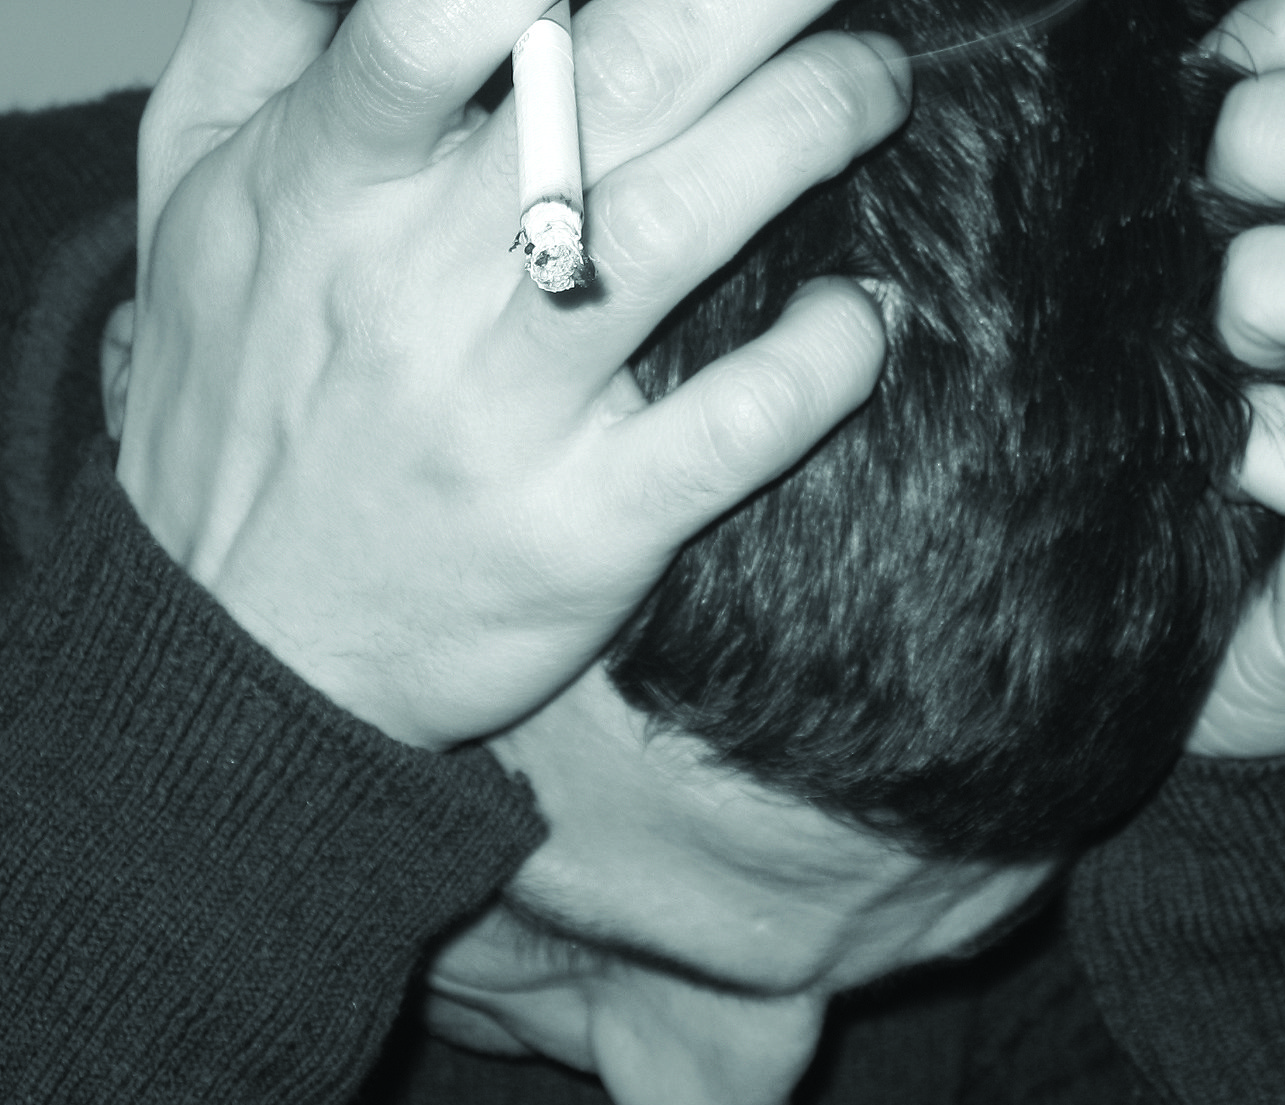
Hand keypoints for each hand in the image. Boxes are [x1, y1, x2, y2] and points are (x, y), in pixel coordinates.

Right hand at [117, 0, 910, 748]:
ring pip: (679, 233)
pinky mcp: (588, 525)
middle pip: (603, 94)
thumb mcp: (190, 194)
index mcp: (326, 179)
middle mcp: (421, 283)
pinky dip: (822, 360)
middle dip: (739, 7)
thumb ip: (259, 39)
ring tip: (875, 89)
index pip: (430, 19)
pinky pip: (731, 428)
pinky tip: (866, 312)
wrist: (239, 642)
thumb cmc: (232, 396)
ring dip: (803, 134)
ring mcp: (510, 411)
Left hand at [1187, 0, 1284, 757]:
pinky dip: (1272, 450)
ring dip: (1281, 290)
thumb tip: (1138, 54)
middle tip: (1194, 197)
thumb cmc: (1202, 447)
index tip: (1210, 68)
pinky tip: (1210, 450)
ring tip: (1207, 335)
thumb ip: (1210, 182)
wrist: (1229, 658)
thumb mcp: (1212, 291)